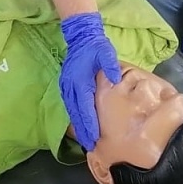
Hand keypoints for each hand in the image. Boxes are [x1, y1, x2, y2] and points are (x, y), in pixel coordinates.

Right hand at [59, 11, 120, 150]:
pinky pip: (70, 106)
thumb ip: (110, 65)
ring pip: (72, 112)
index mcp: (80, 81)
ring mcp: (66, 87)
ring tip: (86, 140)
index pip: (85, 106)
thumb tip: (116, 79)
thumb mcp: (105, 52)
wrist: (80, 37)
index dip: (90, 123)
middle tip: (90, 146)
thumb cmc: (95, 46)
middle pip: (76, 114)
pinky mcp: (66, 87)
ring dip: (78, 127)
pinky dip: (75, 118)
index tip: (95, 136)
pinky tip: (81, 126)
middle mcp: (70, 87)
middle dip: (83, 131)